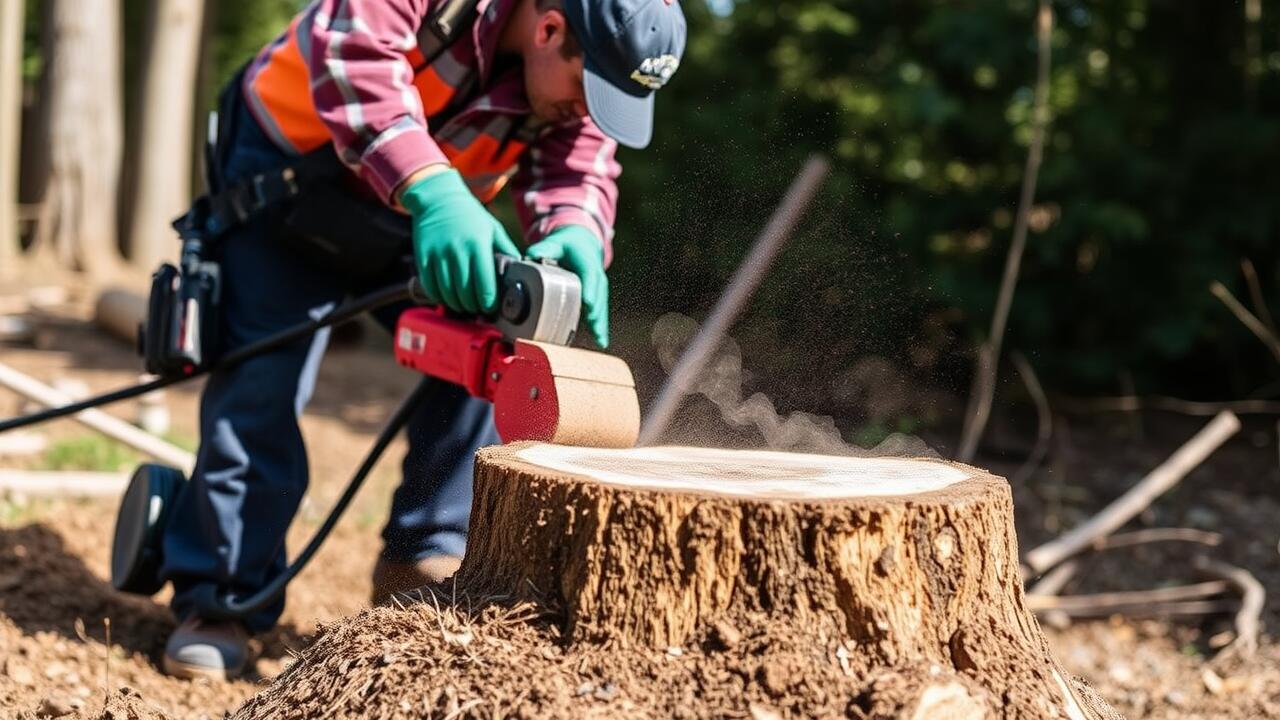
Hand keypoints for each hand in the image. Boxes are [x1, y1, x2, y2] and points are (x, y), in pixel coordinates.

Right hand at [401, 169, 519, 313]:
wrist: (438, 198)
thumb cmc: (470, 215)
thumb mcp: (493, 228)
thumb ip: (506, 249)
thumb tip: (520, 270)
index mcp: (478, 245)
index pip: (485, 285)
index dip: (489, 303)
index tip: (491, 308)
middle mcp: (458, 251)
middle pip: (466, 294)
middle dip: (474, 306)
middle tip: (478, 308)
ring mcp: (438, 255)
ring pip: (447, 293)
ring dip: (457, 305)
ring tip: (464, 305)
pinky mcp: (423, 258)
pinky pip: (430, 287)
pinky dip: (439, 297)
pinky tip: (447, 296)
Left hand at [526, 226, 608, 347]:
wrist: (583, 244)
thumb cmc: (568, 245)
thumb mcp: (557, 242)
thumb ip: (546, 248)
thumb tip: (531, 256)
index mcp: (588, 263)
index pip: (590, 277)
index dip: (589, 290)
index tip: (588, 302)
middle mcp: (596, 278)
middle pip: (598, 296)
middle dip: (596, 311)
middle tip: (592, 323)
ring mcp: (598, 290)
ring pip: (600, 308)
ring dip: (600, 323)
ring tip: (600, 340)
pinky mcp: (596, 299)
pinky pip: (599, 314)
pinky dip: (600, 327)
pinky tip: (601, 342)